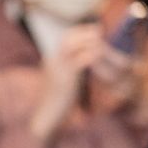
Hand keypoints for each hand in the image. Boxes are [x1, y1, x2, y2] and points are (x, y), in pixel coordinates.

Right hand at [30, 23, 105, 140]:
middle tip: (101, 31)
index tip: (95, 30)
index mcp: (52, 61)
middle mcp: (53, 61)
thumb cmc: (58, 103)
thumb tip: (86, 65)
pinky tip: (100, 56)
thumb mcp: (66, 83)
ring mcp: (57, 69)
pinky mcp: (64, 78)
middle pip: (68, 37)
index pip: (65, 38)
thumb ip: (73, 72)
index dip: (80, 32)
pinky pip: (79, 61)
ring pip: (72, 45)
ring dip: (88, 41)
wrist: (46, 117)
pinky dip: (91, 56)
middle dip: (85, 32)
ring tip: (101, 41)